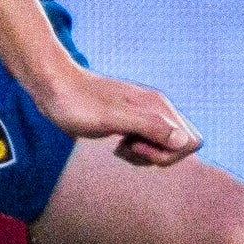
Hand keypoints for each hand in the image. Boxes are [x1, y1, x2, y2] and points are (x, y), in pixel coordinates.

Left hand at [34, 67, 200, 168]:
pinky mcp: (131, 121)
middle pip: (181, 146)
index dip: (168, 153)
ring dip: (144, 156)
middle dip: (157, 157)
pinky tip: (116, 144)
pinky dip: (135, 151)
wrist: (52, 86)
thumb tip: (185, 141)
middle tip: (129, 147)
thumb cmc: (77, 103)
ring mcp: (145, 114)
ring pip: (164, 147)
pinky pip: (149, 144)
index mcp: (158, 106)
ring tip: (120, 145)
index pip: (191, 141)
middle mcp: (157, 108)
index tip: (139, 146)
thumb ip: (150, 127)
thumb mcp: (112, 119)